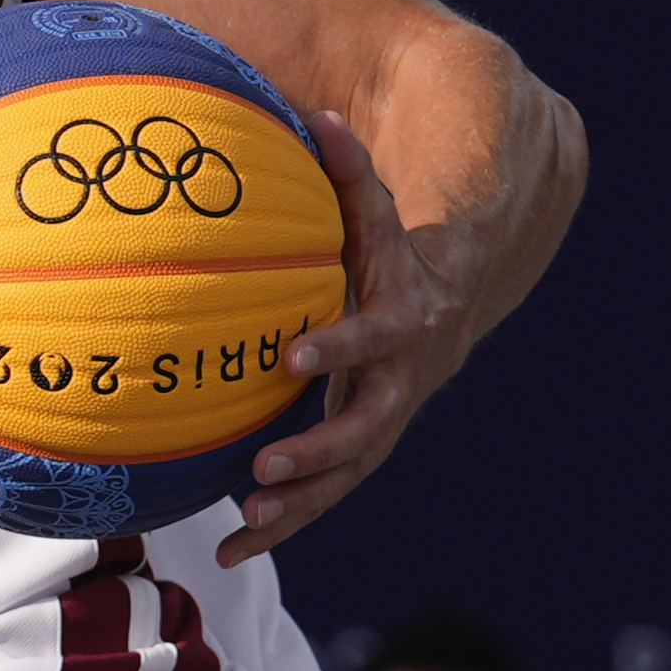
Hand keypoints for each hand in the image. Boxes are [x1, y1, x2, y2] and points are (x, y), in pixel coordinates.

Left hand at [218, 111, 462, 567]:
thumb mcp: (377, 211)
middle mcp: (400, 381)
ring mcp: (383, 422)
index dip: (339, 346)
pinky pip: (322, 495)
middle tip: (263, 468)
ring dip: (297, 506)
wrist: (443, 303)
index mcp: (403, 321)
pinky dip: (281, 524)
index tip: (292, 356)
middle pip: (367, 427)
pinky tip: (227, 553)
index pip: (376, 335)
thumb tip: (316, 117)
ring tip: (242, 530)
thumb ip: (351, 173)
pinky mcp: (358, 451)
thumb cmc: (393, 250)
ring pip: (346, 476)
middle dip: (317, 451)